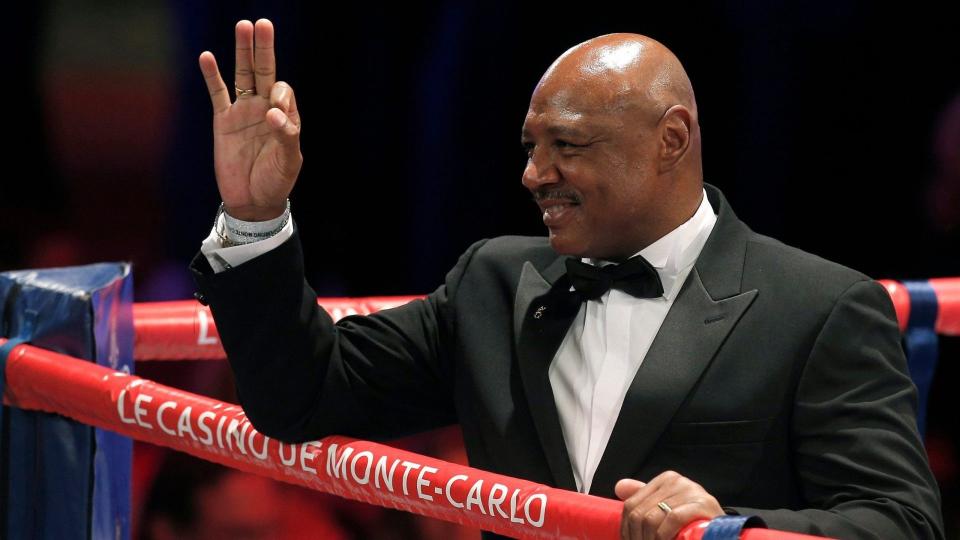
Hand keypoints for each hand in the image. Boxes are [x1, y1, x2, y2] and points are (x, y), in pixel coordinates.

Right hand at [198, 19, 301, 220]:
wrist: (252, 201)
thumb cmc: (276, 181)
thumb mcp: (289, 161)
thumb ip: (286, 135)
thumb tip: (272, 112)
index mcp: (285, 116)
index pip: (282, 91)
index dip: (278, 93)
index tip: (273, 110)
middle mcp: (264, 108)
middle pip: (264, 71)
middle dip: (264, 49)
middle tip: (263, 24)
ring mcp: (243, 112)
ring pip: (242, 75)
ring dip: (242, 52)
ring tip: (243, 26)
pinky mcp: (223, 121)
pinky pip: (218, 93)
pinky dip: (212, 75)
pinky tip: (207, 57)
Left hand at [615, 471, 722, 539]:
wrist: (722, 532)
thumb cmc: (693, 522)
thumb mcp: (667, 508)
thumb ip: (644, 498)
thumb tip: (619, 487)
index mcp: (666, 479)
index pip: (632, 504)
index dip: (627, 529)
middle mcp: (677, 480)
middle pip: (640, 512)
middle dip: (637, 537)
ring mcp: (690, 490)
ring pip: (652, 518)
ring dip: (649, 539)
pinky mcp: (702, 503)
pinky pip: (672, 518)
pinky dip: (664, 535)